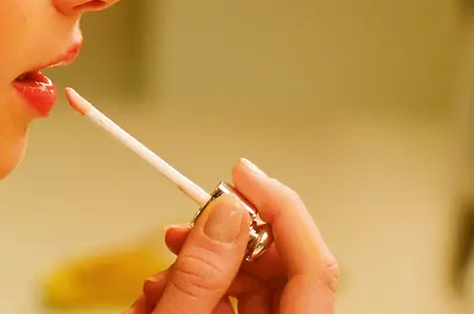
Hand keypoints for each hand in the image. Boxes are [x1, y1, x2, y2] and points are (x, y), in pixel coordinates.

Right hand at [127, 159, 338, 313]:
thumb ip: (201, 274)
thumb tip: (226, 213)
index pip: (313, 265)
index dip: (282, 208)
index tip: (245, 173)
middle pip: (278, 268)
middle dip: (226, 239)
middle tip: (189, 224)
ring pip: (250, 282)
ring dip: (200, 265)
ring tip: (160, 272)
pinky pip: (231, 302)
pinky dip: (196, 287)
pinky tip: (160, 292)